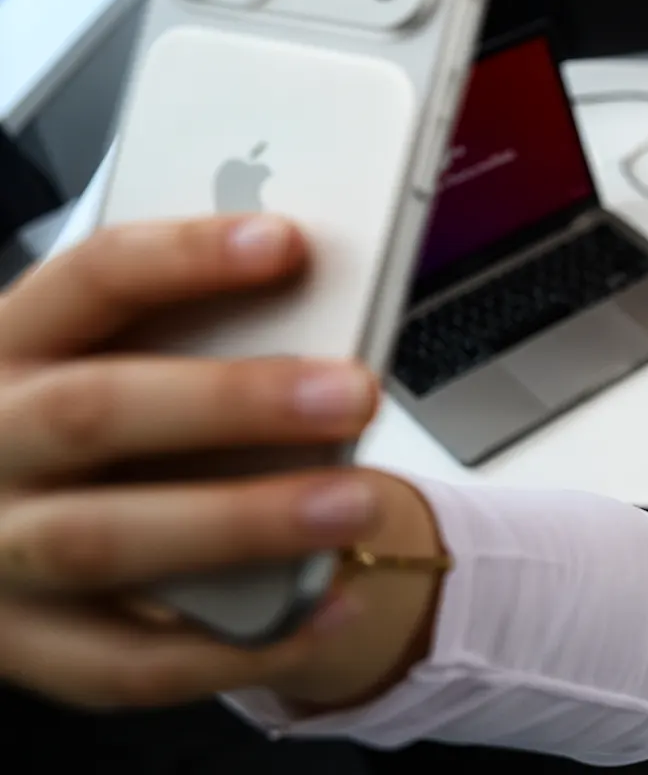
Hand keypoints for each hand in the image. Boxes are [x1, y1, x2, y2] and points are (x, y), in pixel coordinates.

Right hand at [0, 214, 385, 709]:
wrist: (23, 533)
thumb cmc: (112, 421)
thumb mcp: (120, 360)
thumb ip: (195, 336)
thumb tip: (319, 313)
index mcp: (9, 348)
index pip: (86, 281)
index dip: (183, 257)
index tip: (287, 242)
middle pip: (92, 412)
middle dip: (232, 402)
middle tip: (354, 392)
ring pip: (105, 541)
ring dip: (242, 522)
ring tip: (356, 503)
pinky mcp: (32, 647)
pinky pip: (133, 663)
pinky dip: (242, 643)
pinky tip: (334, 605)